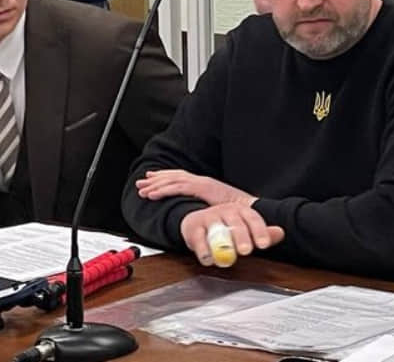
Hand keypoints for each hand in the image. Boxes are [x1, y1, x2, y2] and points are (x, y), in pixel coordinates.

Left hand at [136, 169, 255, 205]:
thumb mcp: (218, 209)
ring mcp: (203, 183)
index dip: (166, 178)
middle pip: (175, 176)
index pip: (182, 178)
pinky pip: (178, 188)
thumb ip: (207, 210)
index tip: (153, 179)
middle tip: (141, 181)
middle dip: (157, 179)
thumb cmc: (238, 213)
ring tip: (142, 190)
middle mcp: (202, 180)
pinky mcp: (203, 188)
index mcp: (205, 184)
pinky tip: (153, 195)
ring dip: (156, 185)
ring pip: (173, 181)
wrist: (251, 210)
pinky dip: (164, 190)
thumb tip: (199, 216)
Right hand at [180, 204, 284, 265]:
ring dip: (221, 244)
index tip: (264, 244)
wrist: (198, 221)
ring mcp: (209, 217)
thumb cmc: (226, 227)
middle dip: (241, 237)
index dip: (260, 231)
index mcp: (242, 211)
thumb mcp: (246, 229)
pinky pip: (198, 239)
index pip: (253, 219)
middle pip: (236, 224)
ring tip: (225, 257)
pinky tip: (208, 259)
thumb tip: (281, 233)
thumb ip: (263, 233)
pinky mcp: (193, 226)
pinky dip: (203, 250)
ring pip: (217, 230)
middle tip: (245, 250)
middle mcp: (226, 211)